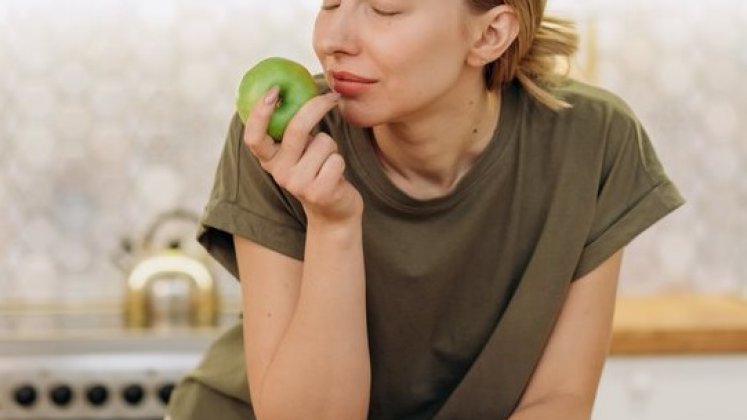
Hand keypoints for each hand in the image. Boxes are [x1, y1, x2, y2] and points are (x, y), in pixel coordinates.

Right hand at [243, 86, 363, 224]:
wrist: (333, 212)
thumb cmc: (316, 170)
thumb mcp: (300, 151)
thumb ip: (293, 129)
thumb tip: (301, 87)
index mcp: (269, 159)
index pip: (253, 136)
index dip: (260, 113)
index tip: (274, 90)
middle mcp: (278, 172)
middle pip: (296, 130)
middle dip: (316, 107)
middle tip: (331, 96)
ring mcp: (297, 184)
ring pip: (324, 143)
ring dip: (332, 147)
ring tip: (327, 162)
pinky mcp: (318, 192)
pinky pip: (336, 159)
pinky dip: (340, 162)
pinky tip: (335, 176)